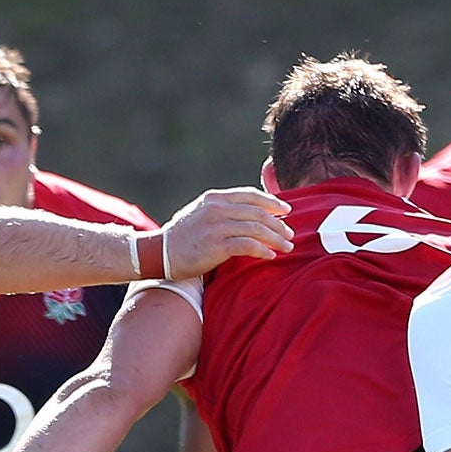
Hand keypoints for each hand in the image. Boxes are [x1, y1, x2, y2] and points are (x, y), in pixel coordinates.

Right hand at [159, 188, 292, 278]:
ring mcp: (217, 226)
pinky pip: (248, 246)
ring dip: (276, 238)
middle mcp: (218, 208)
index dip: (272, 202)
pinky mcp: (217, 245)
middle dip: (278, 224)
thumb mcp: (201, 213)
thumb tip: (248, 213)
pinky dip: (263, 250)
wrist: (160, 251)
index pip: (250, 195)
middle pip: (258, 212)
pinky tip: (271, 256)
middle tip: (290, 234)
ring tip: (287, 246)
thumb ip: (222, 210)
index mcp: (215, 198)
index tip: (286, 210)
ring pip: (257, 228)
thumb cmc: (183, 236)